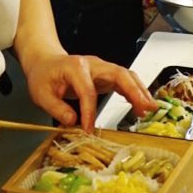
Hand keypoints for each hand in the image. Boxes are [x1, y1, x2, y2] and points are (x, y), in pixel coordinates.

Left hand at [25, 53, 153, 132]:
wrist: (45, 62)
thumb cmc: (44, 77)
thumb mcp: (41, 94)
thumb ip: (56, 108)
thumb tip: (73, 122)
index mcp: (75, 67)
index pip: (87, 90)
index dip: (89, 112)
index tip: (89, 130)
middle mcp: (93, 64)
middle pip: (118, 74)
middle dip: (134, 91)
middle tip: (146, 108)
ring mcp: (102, 68)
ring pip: (126, 76)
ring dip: (140, 91)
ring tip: (150, 108)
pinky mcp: (106, 75)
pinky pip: (124, 81)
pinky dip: (135, 92)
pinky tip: (142, 106)